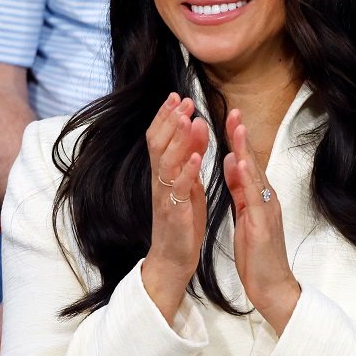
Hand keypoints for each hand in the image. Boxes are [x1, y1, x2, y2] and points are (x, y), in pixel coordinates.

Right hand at [141, 93, 208, 322]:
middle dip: (170, 120)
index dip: (168, 117)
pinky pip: (178, 189)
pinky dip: (186, 171)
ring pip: (166, 162)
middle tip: (182, 98)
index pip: (161, 138)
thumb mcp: (190, 184)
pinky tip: (194, 157)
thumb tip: (196, 128)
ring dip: (178, 138)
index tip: (178, 96)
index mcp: (165, 174)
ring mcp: (165, 196)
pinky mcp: (175, 212)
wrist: (173, 259)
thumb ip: (191, 157)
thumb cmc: (182, 221)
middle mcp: (160, 181)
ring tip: (188, 118)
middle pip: (159, 144)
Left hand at [223, 110, 299, 333]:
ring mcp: (267, 211)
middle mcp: (266, 199)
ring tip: (237, 127)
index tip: (228, 118)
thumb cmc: (259, 256)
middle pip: (252, 162)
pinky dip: (247, 179)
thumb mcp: (245, 217)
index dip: (238, 140)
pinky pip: (255, 197)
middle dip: (242, 136)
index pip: (247, 163)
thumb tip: (232, 162)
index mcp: (259, 198)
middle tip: (233, 110)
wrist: (273, 286)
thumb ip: (240, 189)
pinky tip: (240, 163)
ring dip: (246, 150)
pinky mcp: (263, 225)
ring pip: (255, 175)